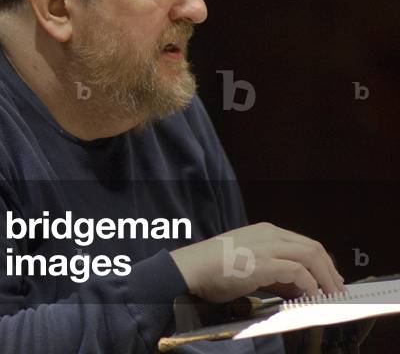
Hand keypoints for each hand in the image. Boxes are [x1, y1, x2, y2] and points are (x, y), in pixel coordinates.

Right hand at [169, 222, 344, 302]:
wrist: (189, 269)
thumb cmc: (212, 268)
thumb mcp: (246, 262)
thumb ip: (273, 270)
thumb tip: (297, 286)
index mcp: (264, 231)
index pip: (304, 242)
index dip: (322, 262)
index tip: (330, 279)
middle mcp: (268, 234)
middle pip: (313, 248)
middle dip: (330, 270)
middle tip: (337, 289)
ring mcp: (266, 247)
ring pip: (311, 257)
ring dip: (325, 278)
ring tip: (330, 295)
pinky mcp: (262, 264)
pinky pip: (298, 272)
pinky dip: (309, 284)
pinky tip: (310, 295)